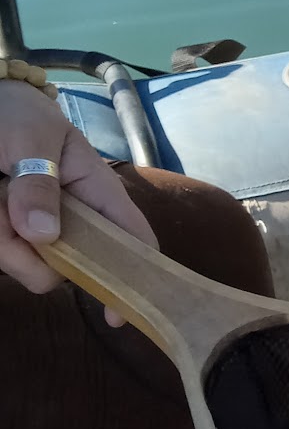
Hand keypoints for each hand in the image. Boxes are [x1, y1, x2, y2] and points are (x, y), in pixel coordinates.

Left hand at [0, 81, 157, 309]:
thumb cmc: (16, 113)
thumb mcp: (29, 138)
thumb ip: (38, 183)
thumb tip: (45, 237)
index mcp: (97, 192)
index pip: (133, 239)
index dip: (134, 279)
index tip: (114, 315)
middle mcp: (72, 221)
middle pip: (68, 268)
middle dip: (27, 252)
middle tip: (4, 211)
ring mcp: (38, 232)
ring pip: (26, 266)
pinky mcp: (8, 238)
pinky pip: (2, 257)